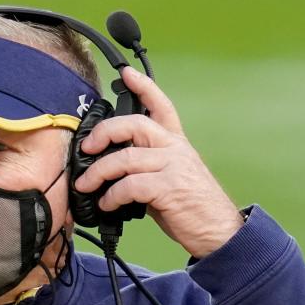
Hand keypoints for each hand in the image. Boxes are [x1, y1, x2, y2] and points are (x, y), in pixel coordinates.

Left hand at [75, 66, 242, 258]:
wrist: (219, 231)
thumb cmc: (192, 207)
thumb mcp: (171, 177)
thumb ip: (146, 167)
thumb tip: (111, 171)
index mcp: (176, 143)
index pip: (161, 105)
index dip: (144, 86)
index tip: (126, 73)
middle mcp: (175, 149)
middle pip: (133, 124)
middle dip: (103, 133)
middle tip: (86, 147)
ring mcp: (173, 167)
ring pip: (125, 158)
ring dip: (98, 172)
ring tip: (86, 184)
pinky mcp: (168, 188)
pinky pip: (129, 186)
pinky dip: (111, 196)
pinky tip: (107, 204)